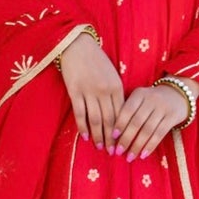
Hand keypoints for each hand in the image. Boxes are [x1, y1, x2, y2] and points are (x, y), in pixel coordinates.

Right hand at [59, 33, 124, 150]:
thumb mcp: (111, 75)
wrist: (77, 46)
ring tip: (100, 147)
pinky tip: (85, 136)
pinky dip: (83, 127)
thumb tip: (118, 114)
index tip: (123, 143)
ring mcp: (89, 92)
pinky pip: (80, 113)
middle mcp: (104, 91)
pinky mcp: (75, 91)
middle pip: (110, 120)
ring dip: (98, 136)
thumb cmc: (96, 60)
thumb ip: (115, 93)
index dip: (122, 131)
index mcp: (116, 87)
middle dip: (112, 138)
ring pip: (96, 120)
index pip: (121, 114)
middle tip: (113, 153)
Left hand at [112, 82, 193, 159]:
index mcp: (139, 94)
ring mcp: (163, 108)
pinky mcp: (172, 117)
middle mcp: (151, 99)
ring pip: (148, 130)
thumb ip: (128, 111)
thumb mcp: (140, 99)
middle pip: (137, 122)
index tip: (112, 136)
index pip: (127, 110)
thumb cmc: (151, 101)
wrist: (177, 94)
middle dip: (126, 138)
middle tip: (118, 151)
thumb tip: (113, 135)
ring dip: (137, 145)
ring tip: (130, 157)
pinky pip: (160, 134)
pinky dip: (150, 145)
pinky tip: (143, 155)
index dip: (120, 124)